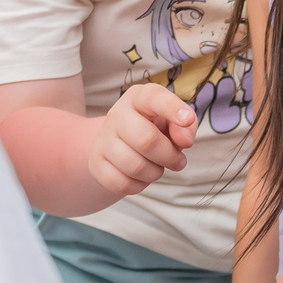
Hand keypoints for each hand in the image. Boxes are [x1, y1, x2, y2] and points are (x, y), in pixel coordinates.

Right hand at [88, 83, 196, 198]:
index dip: (172, 109)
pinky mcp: (96, 163)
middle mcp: (116, 115)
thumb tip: (184, 140)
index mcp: (138, 98)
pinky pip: (122, 183)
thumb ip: (187, 126)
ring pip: (135, 166)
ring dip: (155, 173)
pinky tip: (142, 176)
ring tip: (158, 166)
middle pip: (146, 139)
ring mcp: (102, 139)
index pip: (153, 97)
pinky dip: (139, 185)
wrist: (120, 145)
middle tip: (178, 160)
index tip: (187, 119)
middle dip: (169, 155)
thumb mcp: (174, 122)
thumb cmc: (155, 130)